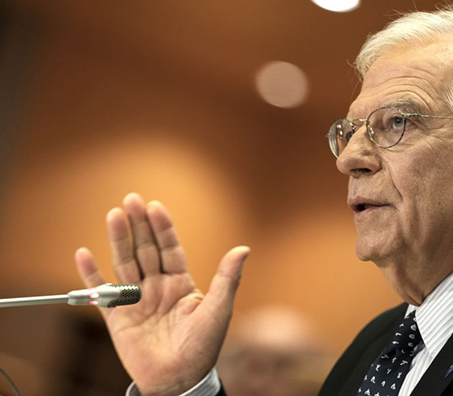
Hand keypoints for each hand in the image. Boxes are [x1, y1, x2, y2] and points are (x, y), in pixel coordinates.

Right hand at [74, 193, 249, 394]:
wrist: (179, 379)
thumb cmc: (203, 346)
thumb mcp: (219, 309)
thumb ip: (228, 277)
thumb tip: (243, 248)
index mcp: (181, 284)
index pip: (170, 248)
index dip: (163, 228)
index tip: (156, 207)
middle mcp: (158, 287)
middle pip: (145, 250)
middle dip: (139, 225)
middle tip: (131, 199)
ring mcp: (137, 300)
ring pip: (125, 263)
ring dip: (118, 240)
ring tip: (114, 214)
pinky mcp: (118, 317)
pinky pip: (101, 293)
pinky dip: (91, 275)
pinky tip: (83, 253)